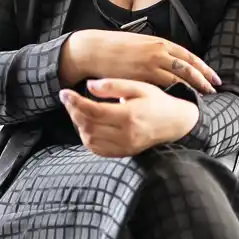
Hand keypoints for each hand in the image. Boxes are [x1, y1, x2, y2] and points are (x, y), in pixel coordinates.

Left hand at [60, 78, 200, 157]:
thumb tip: (89, 86)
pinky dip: (87, 137)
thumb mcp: (139, 86)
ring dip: (79, 124)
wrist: (175, 123)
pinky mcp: (123, 152)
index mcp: (129, 115)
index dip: (75, 102)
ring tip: (79, 110)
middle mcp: (126, 134)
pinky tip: (87, 125)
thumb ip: (114, 85)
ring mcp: (124, 146)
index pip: (93, 111)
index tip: (64, 93)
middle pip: (88, 126)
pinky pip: (97, 149)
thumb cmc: (156, 101)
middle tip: (69, 100)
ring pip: (89, 139)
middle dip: (74, 112)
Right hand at [61, 29, 218, 94]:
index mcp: (160, 43)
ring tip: (201, 99)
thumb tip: (169, 61)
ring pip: (178, 79)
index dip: (204, 69)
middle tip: (213, 90)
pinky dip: (172, 95)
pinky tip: (178, 102)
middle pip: (189, 68)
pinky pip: (160, 88)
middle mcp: (158, 53)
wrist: (94, 50)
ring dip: (191, 89)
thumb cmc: (115, 48)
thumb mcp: (140, 44)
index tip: (214, 78)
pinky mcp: (140, 77)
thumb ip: (156, 52)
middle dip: (203, 80)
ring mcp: (150, 65)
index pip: (189, 57)